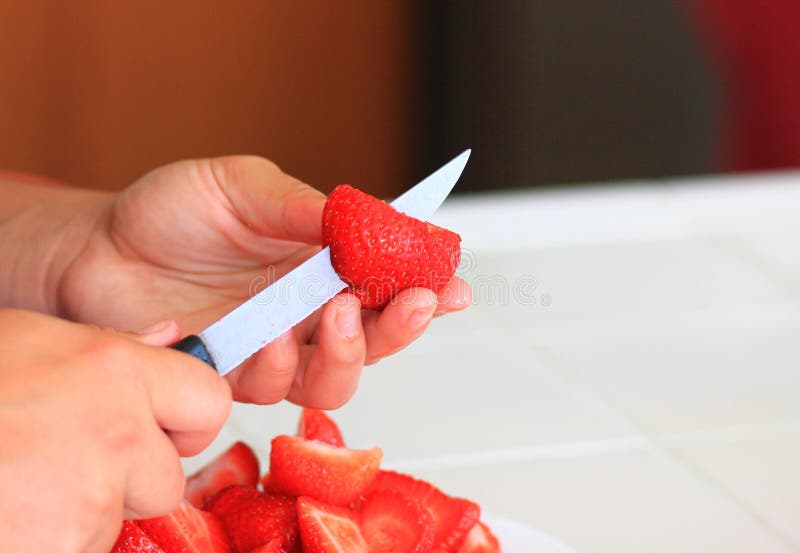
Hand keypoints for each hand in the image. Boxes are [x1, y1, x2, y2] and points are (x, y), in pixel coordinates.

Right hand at [0, 309, 230, 552]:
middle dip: (125, 481)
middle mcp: (114, 432)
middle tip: (55, 464)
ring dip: (79, 516)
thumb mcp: (24, 343)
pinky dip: (53, 540)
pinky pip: (84, 549)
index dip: (184, 420)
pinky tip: (12, 513)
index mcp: (111, 370)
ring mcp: (89, 500)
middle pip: (167, 477)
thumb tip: (170, 339)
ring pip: (119, 522)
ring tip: (18, 486)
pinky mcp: (64, 546)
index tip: (160, 428)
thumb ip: (108, 348)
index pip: (208, 400)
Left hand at [55, 157, 470, 405]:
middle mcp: (304, 311)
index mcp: (319, 262)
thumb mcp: (244, 187)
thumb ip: (305, 208)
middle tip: (411, 302)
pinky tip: (263, 336)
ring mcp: (272, 348)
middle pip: (375, 338)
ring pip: (333, 377)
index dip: (426, 283)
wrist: (97, 249)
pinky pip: (272, 389)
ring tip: (332, 312)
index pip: (387, 279)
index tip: (451, 281)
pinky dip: (277, 365)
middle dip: (402, 325)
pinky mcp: (234, 376)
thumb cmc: (170, 213)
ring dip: (347, 353)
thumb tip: (367, 215)